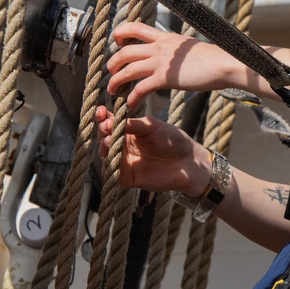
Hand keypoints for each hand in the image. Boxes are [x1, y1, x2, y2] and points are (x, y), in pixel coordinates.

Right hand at [95, 106, 209, 194]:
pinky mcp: (127, 177)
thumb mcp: (152, 127)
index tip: (101, 111)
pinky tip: (112, 153)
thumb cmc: (173, 140)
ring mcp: (124, 162)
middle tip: (106, 124)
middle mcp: (124, 147)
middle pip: (105, 138)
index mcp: (129, 131)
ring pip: (106, 154)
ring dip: (104, 146)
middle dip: (103, 130)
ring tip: (109, 138)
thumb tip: (112, 120)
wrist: (188, 161)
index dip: (103, 118)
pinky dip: (110, 163)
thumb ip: (133, 124)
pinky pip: (113, 172)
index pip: (110, 123)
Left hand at [107, 22, 235, 111]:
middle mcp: (159, 47)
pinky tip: (130, 104)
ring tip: (112, 91)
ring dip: (115, 81)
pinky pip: (140, 88)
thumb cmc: (212, 58)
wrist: (223, 64)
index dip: (120, 33)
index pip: (134, 27)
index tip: (117, 42)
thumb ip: (175, 50)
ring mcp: (160, 62)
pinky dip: (132, 97)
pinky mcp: (164, 78)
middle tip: (111, 72)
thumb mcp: (188, 47)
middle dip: (113, 63)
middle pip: (124, 51)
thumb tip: (174, 54)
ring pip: (127, 69)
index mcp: (164, 37)